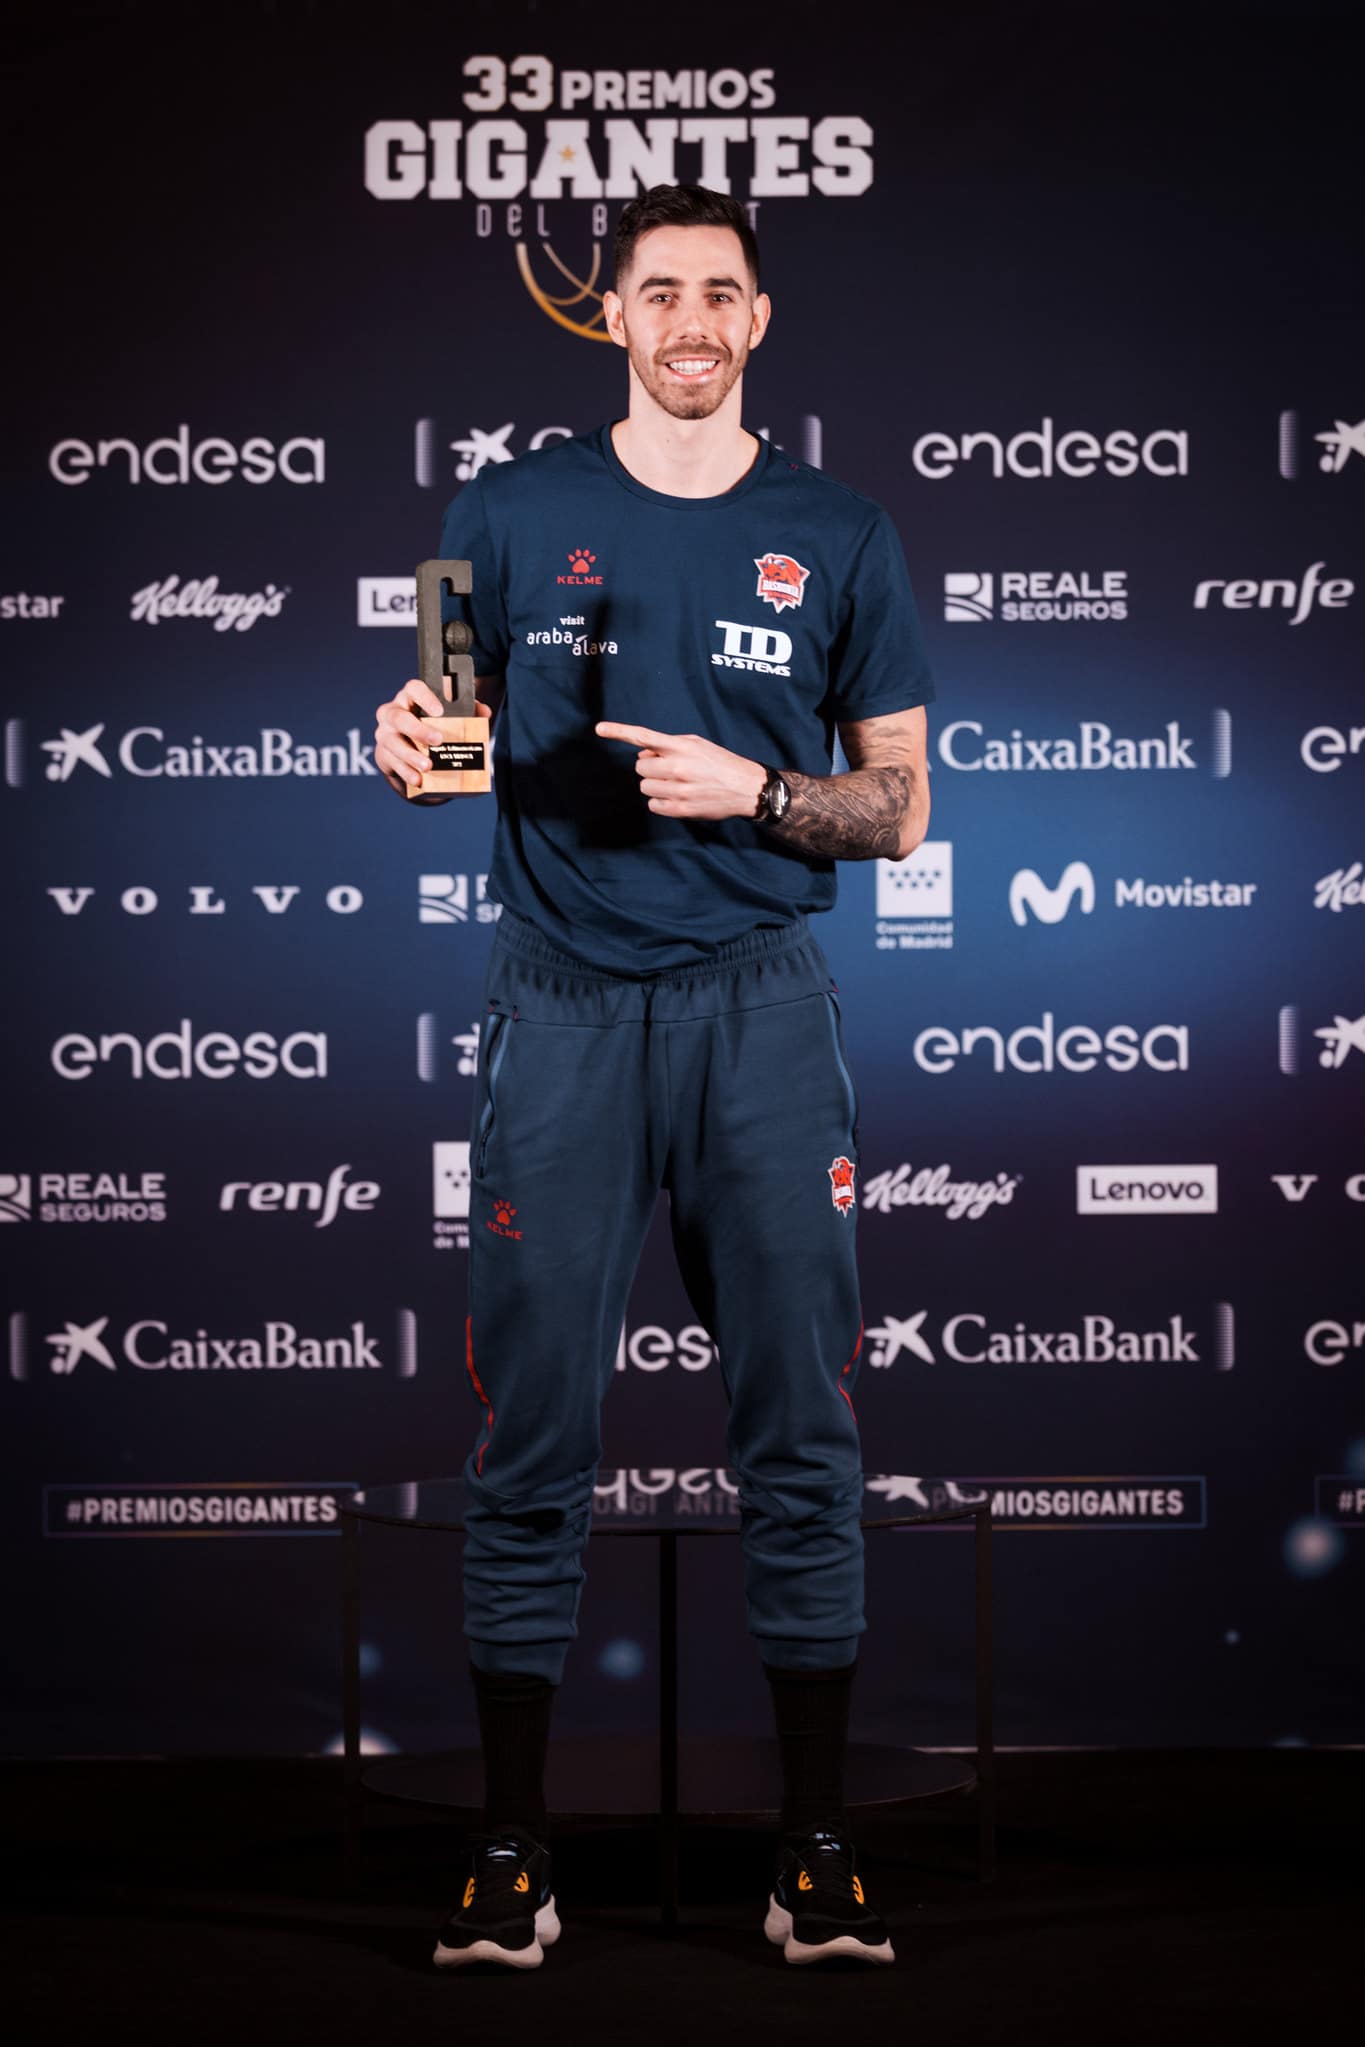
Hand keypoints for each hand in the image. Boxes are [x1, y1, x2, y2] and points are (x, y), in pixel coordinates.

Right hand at [374, 679, 491, 794]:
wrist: (411, 749)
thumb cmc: (432, 727)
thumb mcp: (449, 718)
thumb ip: (468, 711)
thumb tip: (485, 711)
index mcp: (410, 698)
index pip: (413, 688)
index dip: (425, 697)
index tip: (440, 711)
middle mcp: (392, 713)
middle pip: (399, 717)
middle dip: (418, 730)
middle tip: (438, 740)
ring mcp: (385, 733)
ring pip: (393, 742)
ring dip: (411, 755)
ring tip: (428, 766)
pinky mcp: (383, 754)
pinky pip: (392, 762)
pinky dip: (406, 772)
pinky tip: (418, 779)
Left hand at [595, 721, 765, 821]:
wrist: (745, 787)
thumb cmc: (719, 762)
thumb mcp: (696, 744)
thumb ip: (668, 745)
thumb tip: (642, 753)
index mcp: (681, 747)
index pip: (643, 737)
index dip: (619, 732)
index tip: (599, 729)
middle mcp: (678, 767)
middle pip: (640, 767)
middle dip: (651, 768)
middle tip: (670, 770)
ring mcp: (679, 789)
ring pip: (644, 787)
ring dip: (655, 785)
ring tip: (676, 784)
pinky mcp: (681, 808)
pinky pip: (653, 805)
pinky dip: (661, 801)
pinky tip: (678, 797)